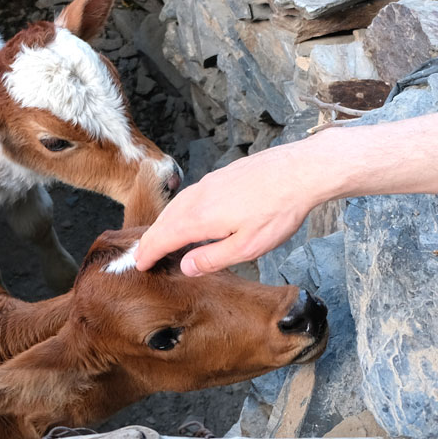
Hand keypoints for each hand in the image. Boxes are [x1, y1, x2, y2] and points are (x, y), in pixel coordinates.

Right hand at [132, 140, 328, 274]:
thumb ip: (213, 258)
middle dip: (150, 239)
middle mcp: (199, 196)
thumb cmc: (278, 211)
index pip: (163, 238)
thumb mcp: (248, 246)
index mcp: (201, 217)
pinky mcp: (223, 175)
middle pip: (165, 219)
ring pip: (177, 204)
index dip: (148, 253)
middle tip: (141, 255)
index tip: (137, 265)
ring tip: (159, 238)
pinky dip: (179, 209)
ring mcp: (210, 182)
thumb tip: (185, 267)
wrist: (300, 171)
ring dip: (164, 223)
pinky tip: (188, 215)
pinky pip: (190, 195)